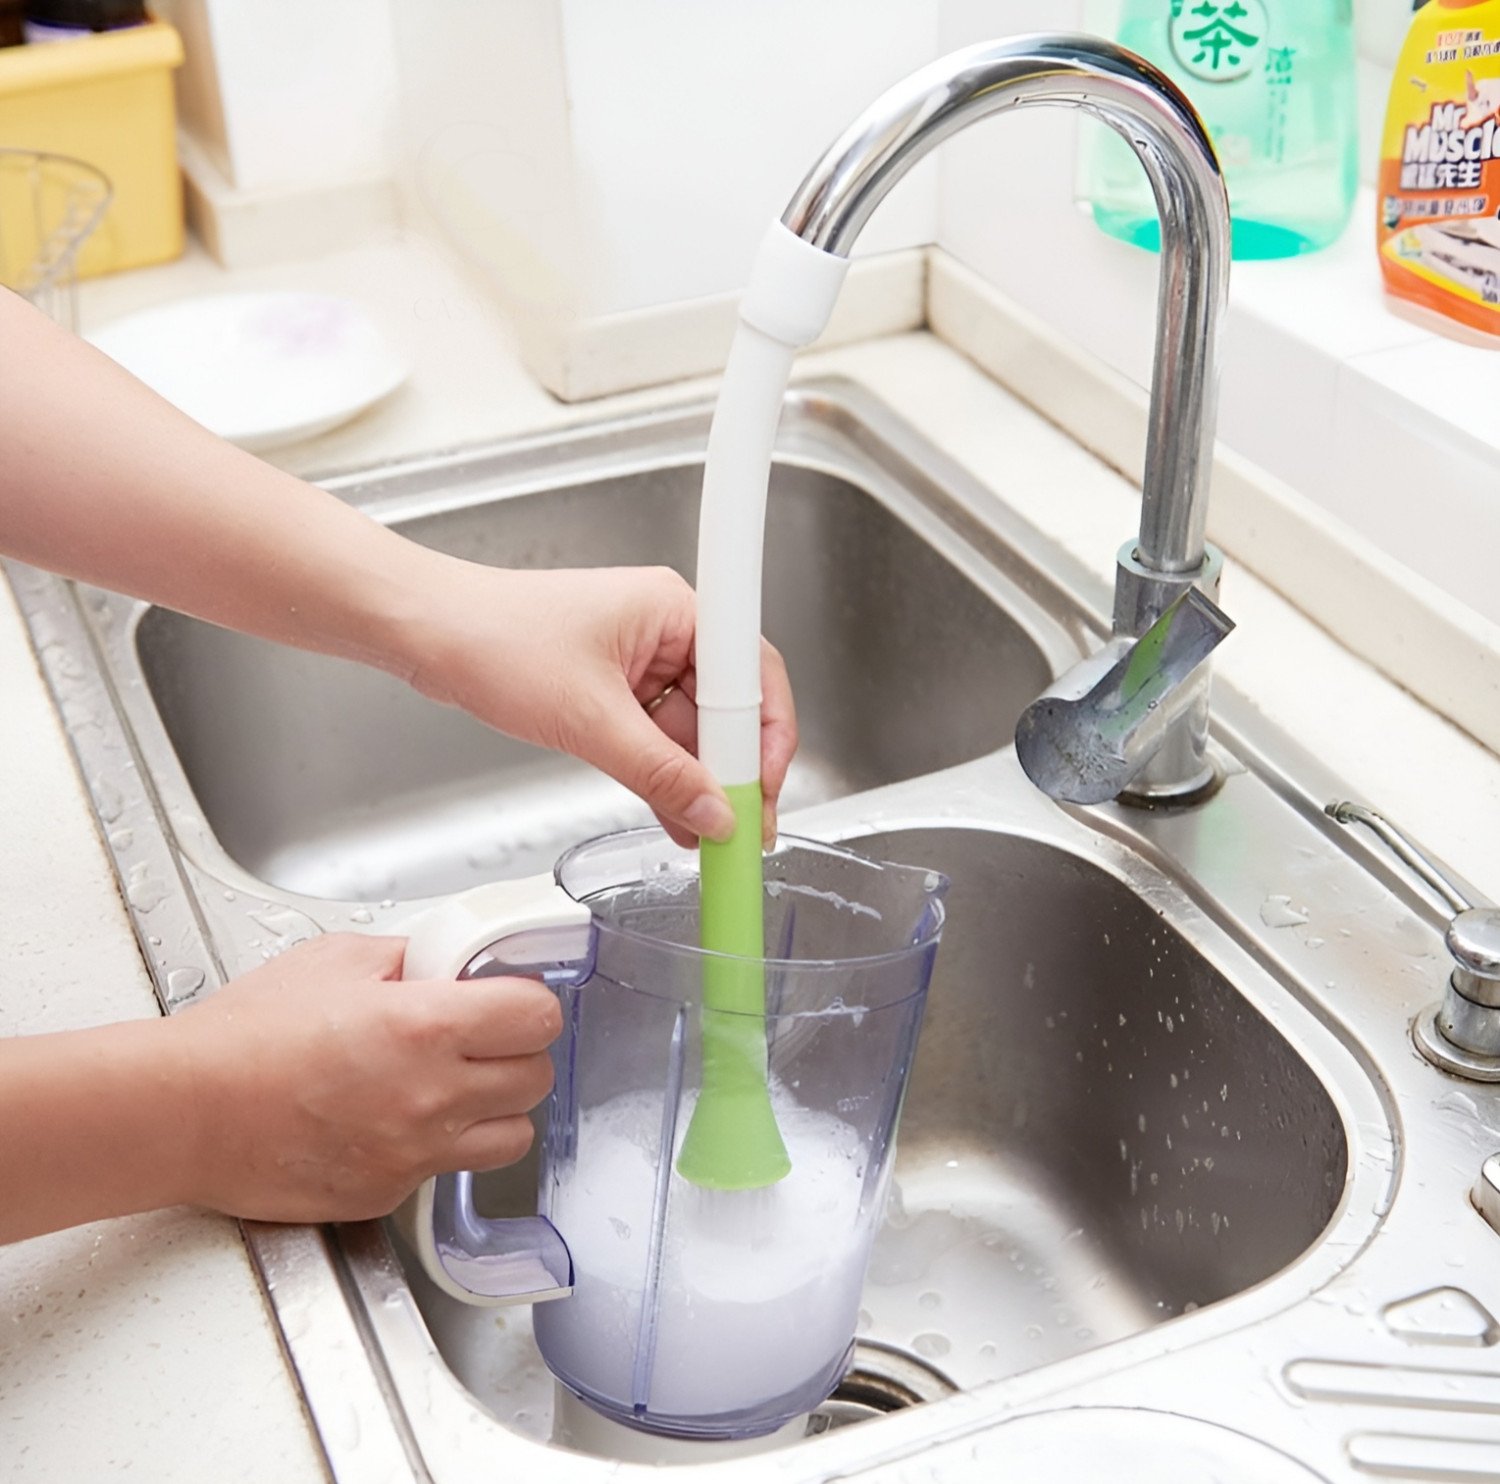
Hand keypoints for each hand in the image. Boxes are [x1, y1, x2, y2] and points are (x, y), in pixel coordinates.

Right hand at [172, 934, 560, 1223]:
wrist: (184, 1113)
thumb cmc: (245, 1037)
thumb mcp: (336, 961)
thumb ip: (411, 957)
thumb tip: (453, 961)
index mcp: (425, 1027)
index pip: (538, 1017)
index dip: (529, 1003)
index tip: (510, 999)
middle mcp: (432, 1096)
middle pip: (536, 1079)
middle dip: (517, 1053)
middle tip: (483, 1038)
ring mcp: (414, 1154)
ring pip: (513, 1137)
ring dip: (496, 1108)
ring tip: (453, 1085)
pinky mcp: (389, 1194)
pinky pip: (448, 1170)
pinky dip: (439, 1147)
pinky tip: (398, 1121)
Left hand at [398, 562, 797, 847]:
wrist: (425, 633)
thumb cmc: (492, 637)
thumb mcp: (588, 719)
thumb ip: (660, 773)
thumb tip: (713, 812)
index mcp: (675, 610)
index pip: (753, 676)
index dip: (767, 740)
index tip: (762, 791)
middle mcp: (665, 630)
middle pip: (726, 709)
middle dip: (732, 771)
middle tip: (741, 825)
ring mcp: (638, 660)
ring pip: (690, 729)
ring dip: (697, 780)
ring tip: (708, 833)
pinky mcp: (611, 688)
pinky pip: (655, 737)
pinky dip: (664, 774)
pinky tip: (676, 814)